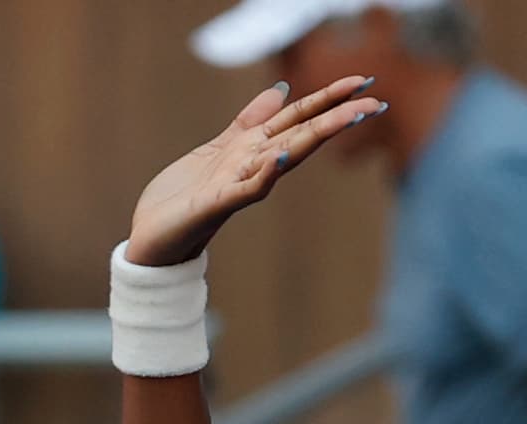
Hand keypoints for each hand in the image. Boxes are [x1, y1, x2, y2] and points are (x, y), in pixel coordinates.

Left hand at [126, 77, 382, 269]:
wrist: (152, 237)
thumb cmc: (182, 197)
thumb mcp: (219, 148)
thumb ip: (250, 122)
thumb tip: (281, 92)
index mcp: (253, 150)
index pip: (299, 118)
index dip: (328, 99)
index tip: (364, 83)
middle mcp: (253, 167)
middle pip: (301, 136)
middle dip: (337, 119)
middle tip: (375, 105)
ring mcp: (237, 186)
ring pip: (283, 158)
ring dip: (313, 139)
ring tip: (344, 119)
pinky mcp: (215, 205)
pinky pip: (247, 189)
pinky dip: (265, 174)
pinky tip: (280, 157)